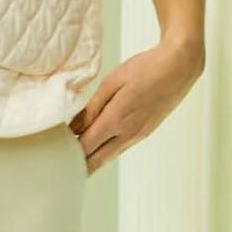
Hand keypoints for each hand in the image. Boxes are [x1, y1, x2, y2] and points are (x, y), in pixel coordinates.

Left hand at [69, 39, 203, 174]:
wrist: (179, 68)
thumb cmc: (145, 69)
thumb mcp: (112, 82)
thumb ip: (91, 107)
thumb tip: (73, 126)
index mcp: (117, 120)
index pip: (86, 147)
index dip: (68, 152)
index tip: (53, 149)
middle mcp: (128, 134)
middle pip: (96, 160)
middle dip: (76, 164)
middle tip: (58, 162)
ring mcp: (138, 136)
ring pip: (108, 156)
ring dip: (90, 158)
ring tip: (71, 155)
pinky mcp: (144, 133)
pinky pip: (119, 148)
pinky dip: (104, 150)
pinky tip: (95, 144)